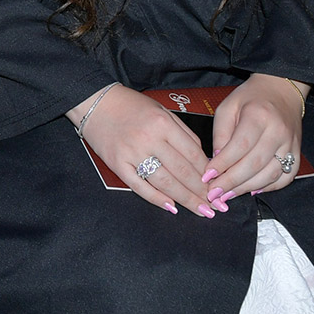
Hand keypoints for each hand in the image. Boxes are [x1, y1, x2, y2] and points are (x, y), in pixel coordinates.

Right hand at [69, 84, 214, 216]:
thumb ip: (183, 133)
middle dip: (202, 192)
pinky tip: (171, 207)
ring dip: (185, 199)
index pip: (193, 154)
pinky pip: (139, 186)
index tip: (218, 185)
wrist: (95, 102)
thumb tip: (203, 160)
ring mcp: (132, 153)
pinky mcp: (117, 164)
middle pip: (182, 172)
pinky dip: (156, 199)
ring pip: (165, 182)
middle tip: (216, 206)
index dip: (209, 173)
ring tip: (201, 211)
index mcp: (163, 123)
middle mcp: (149, 138)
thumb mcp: (162, 110)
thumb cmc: (131, 106)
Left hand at [206, 75, 305, 201]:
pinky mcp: (297, 153)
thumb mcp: (228, 106)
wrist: (281, 90)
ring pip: (270, 174)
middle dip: (231, 182)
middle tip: (214, 193)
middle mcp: (278, 131)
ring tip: (228, 195)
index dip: (222, 164)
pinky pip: (285, 177)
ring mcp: (291, 144)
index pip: (239, 146)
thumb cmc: (250, 98)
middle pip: (254, 164)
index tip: (207, 177)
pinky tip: (252, 189)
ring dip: (247, 188)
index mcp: (259, 115)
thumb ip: (220, 132)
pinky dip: (269, 187)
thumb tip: (216, 159)